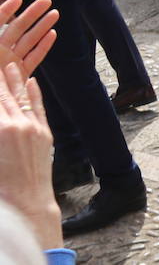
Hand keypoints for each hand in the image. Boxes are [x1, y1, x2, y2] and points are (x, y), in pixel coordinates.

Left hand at [0, 0, 57, 76]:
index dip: (6, 11)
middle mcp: (0, 53)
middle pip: (17, 28)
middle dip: (32, 13)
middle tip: (46, 0)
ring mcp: (11, 63)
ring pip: (28, 41)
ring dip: (42, 26)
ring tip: (55, 13)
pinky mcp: (21, 74)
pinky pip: (34, 58)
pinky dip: (43, 46)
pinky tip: (52, 34)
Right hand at [0, 62, 60, 250]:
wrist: (25, 203)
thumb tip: (0, 114)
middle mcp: (15, 125)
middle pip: (3, 96)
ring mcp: (32, 128)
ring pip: (21, 98)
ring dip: (14, 81)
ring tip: (9, 66)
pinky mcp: (44, 134)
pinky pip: (37, 108)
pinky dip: (34, 93)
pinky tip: (31, 81)